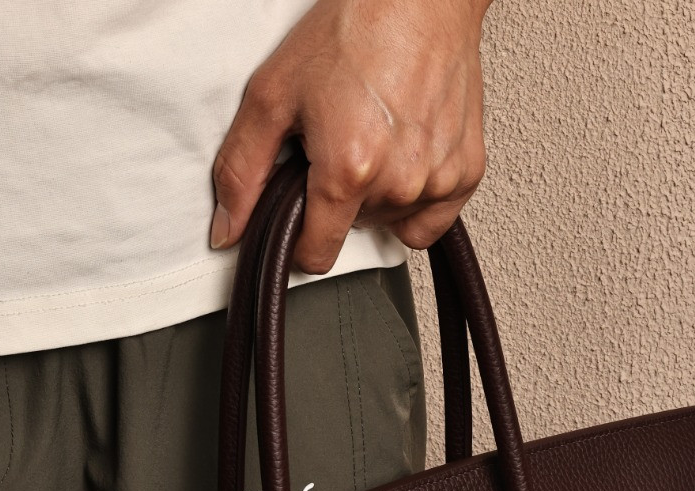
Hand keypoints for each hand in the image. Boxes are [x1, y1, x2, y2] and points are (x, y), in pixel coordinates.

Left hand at [210, 0, 490, 272]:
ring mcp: (437, 181)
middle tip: (337, 142)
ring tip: (373, 137)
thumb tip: (228, 230)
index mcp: (349, 171)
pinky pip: (431, 219)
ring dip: (377, 194)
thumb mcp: (273, 95)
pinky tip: (404, 156)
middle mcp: (398, 184)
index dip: (298, 238)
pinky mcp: (466, 173)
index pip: (315, 255)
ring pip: (390, 222)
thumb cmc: (353, 31)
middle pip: (352, 231)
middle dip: (338, 199)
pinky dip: (415, 197)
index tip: (299, 211)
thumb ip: (242, 171)